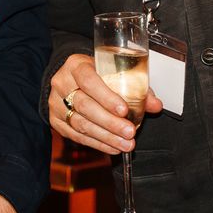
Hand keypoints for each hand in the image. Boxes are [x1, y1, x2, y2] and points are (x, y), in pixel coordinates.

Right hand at [48, 53, 162, 154]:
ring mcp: (56, 103)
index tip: (124, 110)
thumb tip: (155, 105)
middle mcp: (62, 83)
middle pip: (84, 105)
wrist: (71, 79)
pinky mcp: (57, 121)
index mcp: (76, 65)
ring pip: (81, 123)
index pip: (88, 80)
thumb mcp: (113, 72)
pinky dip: (98, 143)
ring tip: (125, 143)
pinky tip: (113, 147)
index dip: (106, 96)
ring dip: (106, 136)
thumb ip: (135, 87)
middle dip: (110, 122)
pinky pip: (77, 136)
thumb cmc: (96, 74)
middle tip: (130, 132)